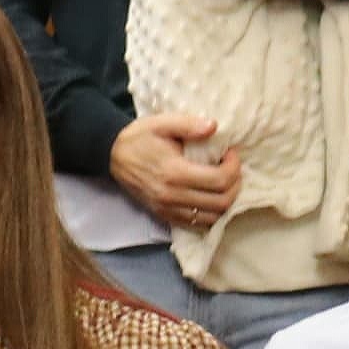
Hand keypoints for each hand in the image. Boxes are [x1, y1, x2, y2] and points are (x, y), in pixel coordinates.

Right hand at [111, 111, 238, 228]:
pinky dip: (210, 214)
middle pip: (221, 202)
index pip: (220, 180)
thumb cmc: (139, 137)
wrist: (113, 155)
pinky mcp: (163, 215)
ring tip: (223, 183)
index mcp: (174, 172)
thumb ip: (188, 124)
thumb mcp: (162, 123)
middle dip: (235, 184)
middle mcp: (171, 196)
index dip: (234, 167)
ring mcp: (167, 209)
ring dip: (225, 201)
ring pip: (212, 217)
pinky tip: (210, 198)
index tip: (230, 153)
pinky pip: (196, 225)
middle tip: (231, 168)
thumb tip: (213, 127)